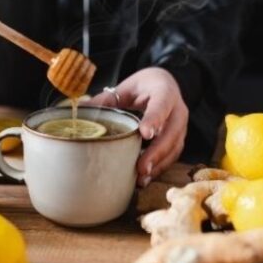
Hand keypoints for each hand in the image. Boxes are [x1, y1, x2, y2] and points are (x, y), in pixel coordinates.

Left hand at [89, 67, 188, 186]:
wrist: (165, 84)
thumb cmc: (145, 86)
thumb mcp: (127, 87)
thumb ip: (107, 99)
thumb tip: (81, 109)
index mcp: (165, 91)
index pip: (162, 105)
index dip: (154, 120)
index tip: (145, 134)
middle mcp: (178, 109)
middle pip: (172, 133)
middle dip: (157, 152)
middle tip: (141, 168)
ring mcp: (181, 125)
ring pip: (175, 147)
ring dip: (159, 165)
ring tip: (141, 179)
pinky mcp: (178, 138)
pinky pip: (173, 155)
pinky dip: (160, 167)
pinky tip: (145, 177)